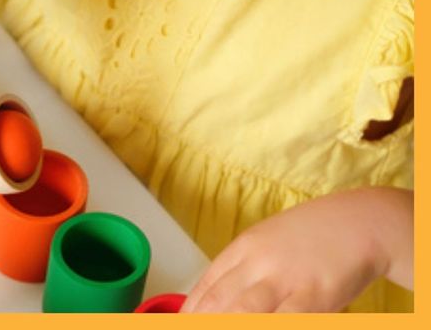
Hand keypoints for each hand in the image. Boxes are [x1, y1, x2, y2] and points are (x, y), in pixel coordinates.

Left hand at [180, 187, 411, 312]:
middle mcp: (258, 261)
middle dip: (201, 323)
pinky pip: (285, 319)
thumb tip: (221, 294)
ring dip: (227, 325)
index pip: (207, 283)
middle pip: (218, 300)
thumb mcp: (270, 241)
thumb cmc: (313, 234)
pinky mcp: (313, 294)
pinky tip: (262, 328)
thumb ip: (247, 266)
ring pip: (242, 311)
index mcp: (245, 246)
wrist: (358, 222)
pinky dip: (270, 326)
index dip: (191, 310)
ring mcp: (285, 277)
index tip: (183, 323)